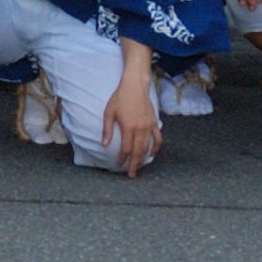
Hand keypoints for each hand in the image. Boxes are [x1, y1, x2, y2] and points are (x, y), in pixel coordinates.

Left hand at [102, 55, 162, 175]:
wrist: (135, 86)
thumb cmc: (119, 98)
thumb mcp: (109, 112)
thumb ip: (107, 129)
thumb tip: (104, 145)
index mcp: (128, 127)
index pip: (126, 149)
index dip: (122, 158)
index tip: (118, 164)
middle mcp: (140, 129)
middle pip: (137, 152)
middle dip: (134, 165)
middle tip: (131, 175)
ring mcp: (149, 126)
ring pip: (147, 148)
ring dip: (143, 159)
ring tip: (139, 167)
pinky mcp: (154, 123)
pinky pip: (157, 139)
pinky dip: (155, 148)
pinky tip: (151, 154)